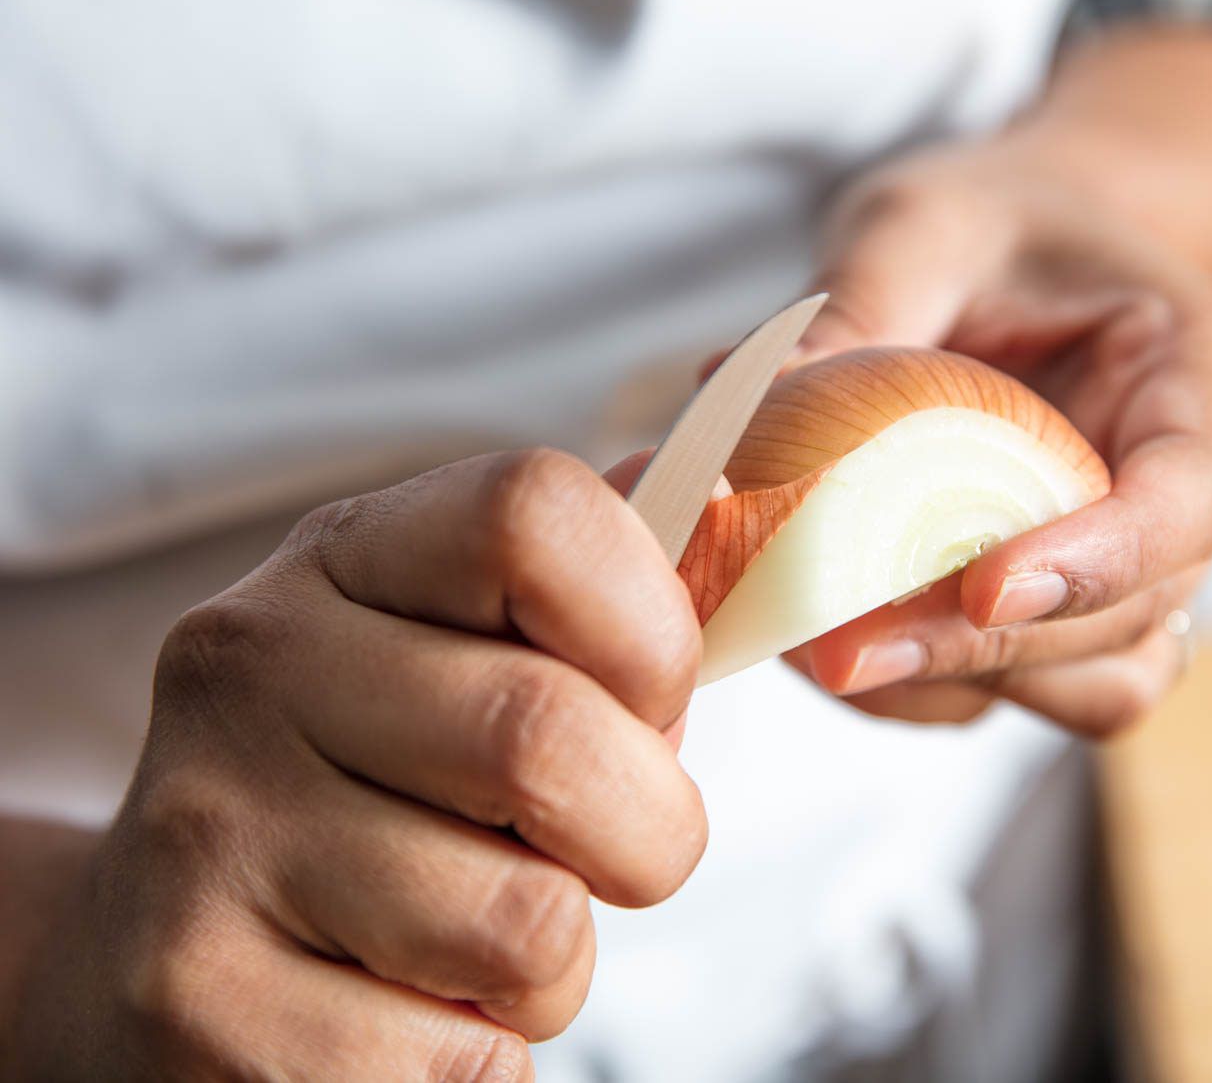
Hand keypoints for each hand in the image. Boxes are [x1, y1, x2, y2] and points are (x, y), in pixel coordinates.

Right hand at [3, 450, 706, 1079]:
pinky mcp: (194, 1002)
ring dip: (556, 967)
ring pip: (526, 925)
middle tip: (606, 855)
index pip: (535, 513)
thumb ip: (590, 600)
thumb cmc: (367, 796)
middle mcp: (253, 665)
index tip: (646, 706)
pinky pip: (465, 1061)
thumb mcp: (451, 654)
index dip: (648, 628)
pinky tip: (403, 1013)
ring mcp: (209, 832)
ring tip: (476, 941)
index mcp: (344, 557)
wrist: (147, 958)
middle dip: (646, 833)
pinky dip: (486, 1058)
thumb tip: (733, 517)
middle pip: (546, 736)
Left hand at [784, 139, 1211, 733]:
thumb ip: (859, 307)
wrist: (1019, 259)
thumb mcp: (923, 222)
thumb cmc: (991, 223)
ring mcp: (1131, 571)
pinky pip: (1015, 689)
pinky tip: (818, 640)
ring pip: (1087, 686)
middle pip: (1130, 621)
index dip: (1102, 558)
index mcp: (1202, 377)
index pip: (1194, 494)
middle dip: (984, 650)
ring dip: (954, 684)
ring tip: (816, 650)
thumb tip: (745, 407)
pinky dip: (920, 686)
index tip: (986, 589)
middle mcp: (1189, 500)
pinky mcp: (1057, 616)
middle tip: (836, 650)